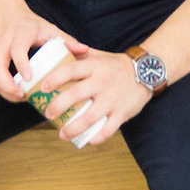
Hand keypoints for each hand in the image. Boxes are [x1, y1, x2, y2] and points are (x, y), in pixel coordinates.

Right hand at [0, 0, 64, 102]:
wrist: (2, 11)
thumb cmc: (28, 23)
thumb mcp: (47, 28)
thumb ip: (66, 39)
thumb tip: (85, 50)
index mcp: (19, 33)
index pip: (16, 51)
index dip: (22, 65)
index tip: (29, 79)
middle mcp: (2, 42)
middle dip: (8, 85)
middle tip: (22, 96)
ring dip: (3, 90)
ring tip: (19, 97)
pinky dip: (0, 88)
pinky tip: (12, 93)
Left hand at [28, 39, 152, 149]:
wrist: (146, 72)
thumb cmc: (116, 65)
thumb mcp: (98, 55)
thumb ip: (79, 54)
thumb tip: (58, 49)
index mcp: (94, 66)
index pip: (70, 70)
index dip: (55, 79)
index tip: (42, 87)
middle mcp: (102, 82)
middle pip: (75, 95)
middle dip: (58, 106)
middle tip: (48, 113)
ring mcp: (112, 99)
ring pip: (89, 117)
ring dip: (73, 128)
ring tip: (62, 134)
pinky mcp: (122, 112)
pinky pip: (108, 129)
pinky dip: (96, 137)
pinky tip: (86, 140)